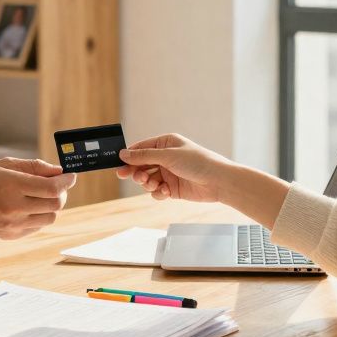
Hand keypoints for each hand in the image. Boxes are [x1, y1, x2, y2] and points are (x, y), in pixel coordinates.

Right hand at [0, 158, 75, 238]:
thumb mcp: (5, 165)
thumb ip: (34, 167)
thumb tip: (59, 171)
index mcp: (12, 186)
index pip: (51, 188)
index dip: (66, 181)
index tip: (70, 176)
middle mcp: (14, 208)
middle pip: (55, 204)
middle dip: (61, 193)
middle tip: (57, 185)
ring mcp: (13, 225)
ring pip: (50, 217)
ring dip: (52, 206)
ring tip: (41, 196)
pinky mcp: (12, 235)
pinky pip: (38, 226)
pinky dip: (40, 215)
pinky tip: (29, 207)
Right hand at [116, 133, 231, 202]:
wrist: (218, 182)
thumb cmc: (198, 162)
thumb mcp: (168, 156)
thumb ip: (144, 156)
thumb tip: (123, 154)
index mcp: (165, 144)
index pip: (141, 148)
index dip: (129, 156)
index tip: (119, 164)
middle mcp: (166, 158)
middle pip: (142, 165)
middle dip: (136, 172)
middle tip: (130, 176)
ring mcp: (169, 173)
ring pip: (147, 180)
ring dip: (147, 183)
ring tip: (153, 184)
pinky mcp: (172, 189)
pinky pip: (157, 192)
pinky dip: (159, 193)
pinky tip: (166, 191)